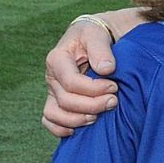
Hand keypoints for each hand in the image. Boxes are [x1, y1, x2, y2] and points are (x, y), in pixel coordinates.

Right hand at [41, 18, 118, 136]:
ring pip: (54, 113)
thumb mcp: (97, 34)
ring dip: (77, 119)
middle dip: (91, 105)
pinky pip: (49, 119)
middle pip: (65, 100)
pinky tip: (77, 129)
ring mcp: (52, 90)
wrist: (92, 37)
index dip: (93, 89)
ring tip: (98, 116)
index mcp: (57, 59)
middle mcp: (51, 76)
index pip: (71, 82)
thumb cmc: (94, 34)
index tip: (114, 86)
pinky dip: (59, 128)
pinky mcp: (56, 99)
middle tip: (113, 101)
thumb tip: (106, 70)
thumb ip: (100, 50)